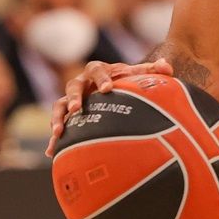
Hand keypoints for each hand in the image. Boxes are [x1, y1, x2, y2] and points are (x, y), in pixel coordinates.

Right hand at [45, 57, 172, 155]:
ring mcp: (73, 99)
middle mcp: (82, 83)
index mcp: (98, 70)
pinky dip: (55, 138)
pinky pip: (58, 124)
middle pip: (73, 86)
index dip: (101, 77)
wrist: (113, 86)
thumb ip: (151, 70)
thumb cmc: (125, 80)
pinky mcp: (68, 115)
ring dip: (58, 118)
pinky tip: (52, 152)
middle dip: (74, 98)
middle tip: (76, 109)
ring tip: (58, 133)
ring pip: (60, 105)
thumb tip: (166, 66)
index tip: (107, 88)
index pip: (97, 69)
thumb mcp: (137, 74)